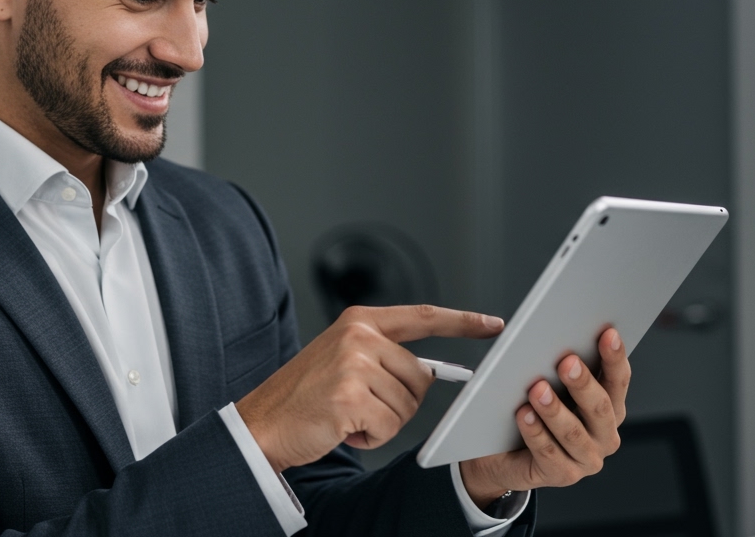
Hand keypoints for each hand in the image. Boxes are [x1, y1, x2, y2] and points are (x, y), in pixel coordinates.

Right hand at [236, 305, 503, 471]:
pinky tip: (343, 428)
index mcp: (359, 321)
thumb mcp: (343, 360)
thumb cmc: (305, 397)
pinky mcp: (351, 396)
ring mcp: (354, 364)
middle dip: (398, 402)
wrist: (261, 424)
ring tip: (346, 415)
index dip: (462, 322)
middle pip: (420, 376)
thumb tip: (433, 372)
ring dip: (381, 422)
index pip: (423, 317)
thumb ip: (385, 356)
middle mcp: (359, 335)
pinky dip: (371, 437)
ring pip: (407, 405)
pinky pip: (390, 426)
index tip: (492, 324)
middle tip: (358, 405)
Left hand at [458, 327, 630, 507]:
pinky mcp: (563, 475)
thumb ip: (560, 367)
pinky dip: (536, 433)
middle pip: (600, 408)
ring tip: (537, 389)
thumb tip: (552, 334)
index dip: (614, 358)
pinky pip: (549, 453)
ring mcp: (587, 459)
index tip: (608, 333)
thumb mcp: (552, 386)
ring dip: (555, 410)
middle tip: (566, 362)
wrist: (506, 454)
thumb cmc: (535, 411)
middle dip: (583, 384)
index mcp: (610, 408)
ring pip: (573, 433)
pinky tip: (523, 415)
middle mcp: (605, 435)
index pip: (619, 380)